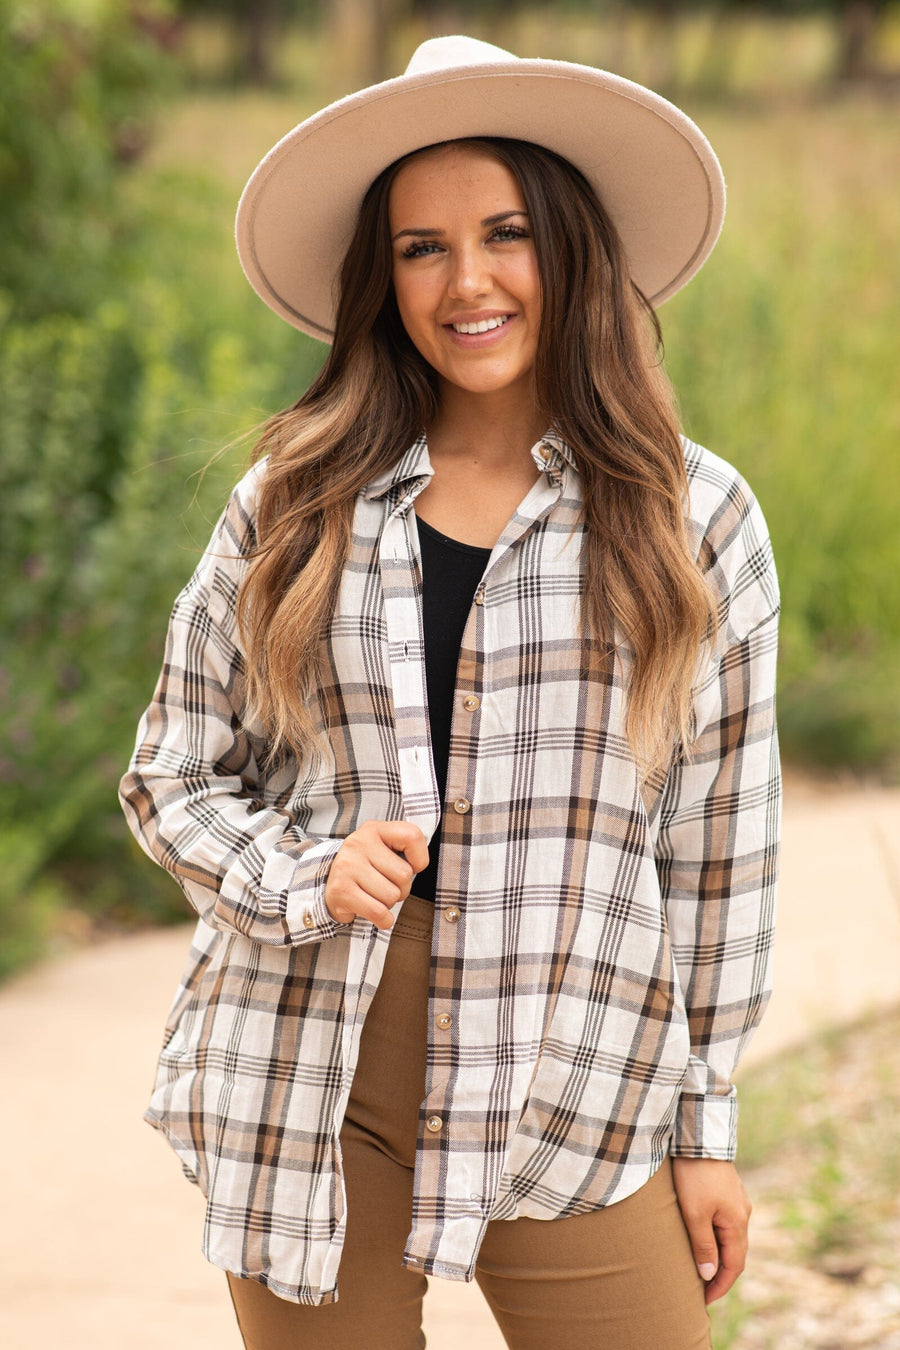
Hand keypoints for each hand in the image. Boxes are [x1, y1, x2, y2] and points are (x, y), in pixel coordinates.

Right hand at [325, 819, 428, 929]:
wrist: (331, 886)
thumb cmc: (368, 869)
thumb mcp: (384, 849)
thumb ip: (406, 848)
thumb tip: (420, 864)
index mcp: (373, 829)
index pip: (412, 836)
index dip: (420, 858)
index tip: (410, 866)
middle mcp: (358, 843)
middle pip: (404, 874)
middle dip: (401, 888)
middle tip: (386, 886)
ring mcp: (347, 866)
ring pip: (392, 896)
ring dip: (389, 903)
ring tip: (374, 896)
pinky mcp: (340, 890)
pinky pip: (378, 912)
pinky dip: (383, 919)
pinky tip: (373, 912)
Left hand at [671, 1157, 750, 1303]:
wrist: (698, 1137)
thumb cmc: (694, 1175)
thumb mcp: (695, 1213)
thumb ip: (703, 1246)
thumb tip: (709, 1275)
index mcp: (738, 1223)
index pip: (734, 1266)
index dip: (720, 1285)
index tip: (704, 1300)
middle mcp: (742, 1213)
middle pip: (734, 1253)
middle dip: (719, 1274)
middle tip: (700, 1290)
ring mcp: (736, 1201)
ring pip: (729, 1237)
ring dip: (717, 1255)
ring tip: (699, 1269)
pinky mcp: (726, 1190)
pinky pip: (724, 1223)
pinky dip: (714, 1238)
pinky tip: (701, 1239)